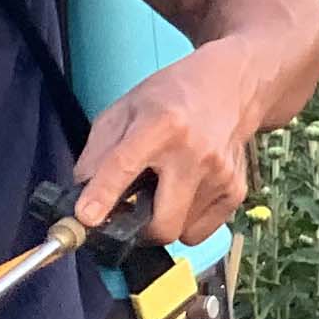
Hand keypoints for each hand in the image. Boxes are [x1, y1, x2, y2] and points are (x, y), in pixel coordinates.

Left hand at [71, 48, 265, 245]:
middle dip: (139, 230)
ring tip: (163, 189)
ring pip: (180, 232)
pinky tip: (185, 191)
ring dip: (164, 220)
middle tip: (130, 214)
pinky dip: (186, 221)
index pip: (124, 165)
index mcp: (161, 125)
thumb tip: (81, 196)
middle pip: (163, 223)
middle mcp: (194, 152)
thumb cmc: (170, 98)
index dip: (102, 195)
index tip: (86, 217)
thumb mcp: (123, 110)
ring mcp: (220, 174)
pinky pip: (200, 232)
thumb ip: (98, 153)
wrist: (230, 86)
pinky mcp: (236, 191)